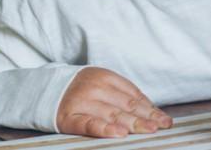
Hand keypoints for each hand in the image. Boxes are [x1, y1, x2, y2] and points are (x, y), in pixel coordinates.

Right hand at [56, 67, 172, 137]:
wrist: (46, 90)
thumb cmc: (82, 91)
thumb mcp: (102, 85)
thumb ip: (124, 95)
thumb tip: (152, 111)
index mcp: (106, 77)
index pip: (134, 95)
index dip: (151, 108)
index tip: (164, 119)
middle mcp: (95, 88)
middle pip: (126, 105)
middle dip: (146, 117)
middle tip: (161, 125)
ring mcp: (82, 103)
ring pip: (112, 114)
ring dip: (133, 123)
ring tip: (149, 129)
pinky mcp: (69, 118)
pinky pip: (90, 124)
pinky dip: (105, 129)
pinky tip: (119, 133)